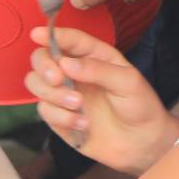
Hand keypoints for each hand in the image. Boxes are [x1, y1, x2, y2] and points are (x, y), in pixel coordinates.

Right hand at [25, 25, 178, 175]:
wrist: (142, 143)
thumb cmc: (140, 105)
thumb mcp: (128, 81)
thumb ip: (98, 69)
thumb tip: (66, 63)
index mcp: (94, 56)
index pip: (69, 40)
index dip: (52, 35)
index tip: (36, 34)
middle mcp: (75, 73)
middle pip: (42, 59)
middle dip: (44, 66)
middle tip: (57, 78)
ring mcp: (65, 95)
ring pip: (36, 85)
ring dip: (53, 94)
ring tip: (78, 105)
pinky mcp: (60, 118)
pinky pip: (45, 112)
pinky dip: (61, 117)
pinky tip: (83, 124)